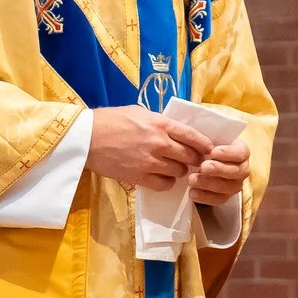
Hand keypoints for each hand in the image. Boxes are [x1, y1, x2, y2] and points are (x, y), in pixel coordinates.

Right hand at [86, 105, 203, 191]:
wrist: (87, 138)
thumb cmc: (111, 120)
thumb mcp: (139, 113)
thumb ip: (159, 122)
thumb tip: (175, 130)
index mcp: (160, 124)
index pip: (192, 136)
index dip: (205, 145)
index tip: (210, 149)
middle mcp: (159, 143)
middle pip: (190, 156)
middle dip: (194, 159)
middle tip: (193, 161)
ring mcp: (150, 162)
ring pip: (179, 172)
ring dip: (179, 170)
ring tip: (173, 167)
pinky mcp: (139, 177)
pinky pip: (164, 184)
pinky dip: (167, 182)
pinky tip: (162, 177)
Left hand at [189, 136, 250, 206]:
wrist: (201, 162)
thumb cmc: (205, 148)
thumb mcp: (208, 140)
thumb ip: (207, 140)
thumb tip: (199, 139)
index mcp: (241, 152)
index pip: (241, 153)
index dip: (228, 153)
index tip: (213, 152)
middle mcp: (242, 169)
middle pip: (237, 172)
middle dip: (219, 169)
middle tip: (203, 167)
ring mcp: (234, 185)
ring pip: (228, 187)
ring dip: (209, 184)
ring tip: (192, 179)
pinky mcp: (225, 197)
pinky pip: (219, 200)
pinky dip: (205, 197)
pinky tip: (192, 192)